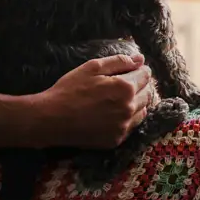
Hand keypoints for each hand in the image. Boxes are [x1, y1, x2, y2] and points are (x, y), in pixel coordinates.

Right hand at [35, 54, 157, 147]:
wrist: (52, 119)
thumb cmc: (70, 89)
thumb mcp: (93, 67)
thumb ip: (119, 61)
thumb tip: (140, 59)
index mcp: (126, 88)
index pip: (146, 75)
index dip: (141, 69)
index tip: (134, 69)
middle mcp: (129, 108)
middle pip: (148, 93)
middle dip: (142, 85)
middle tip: (129, 82)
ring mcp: (123, 126)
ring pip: (143, 110)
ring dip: (139, 102)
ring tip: (123, 97)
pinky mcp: (116, 140)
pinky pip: (132, 126)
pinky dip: (130, 118)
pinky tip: (117, 113)